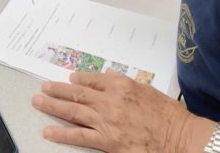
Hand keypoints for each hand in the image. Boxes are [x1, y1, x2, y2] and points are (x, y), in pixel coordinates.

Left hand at [32, 72, 191, 151]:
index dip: (78, 79)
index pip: (92, 80)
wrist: (181, 138)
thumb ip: (125, 85)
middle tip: (43, 87)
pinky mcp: (107, 141)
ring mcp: (106, 121)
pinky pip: (79, 136)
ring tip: (38, 102)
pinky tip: (48, 131)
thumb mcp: (147, 90)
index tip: (69, 78)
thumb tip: (109, 80)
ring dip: (53, 106)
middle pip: (77, 93)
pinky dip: (61, 133)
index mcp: (121, 85)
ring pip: (73, 111)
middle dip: (57, 90)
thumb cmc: (169, 116)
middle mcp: (110, 100)